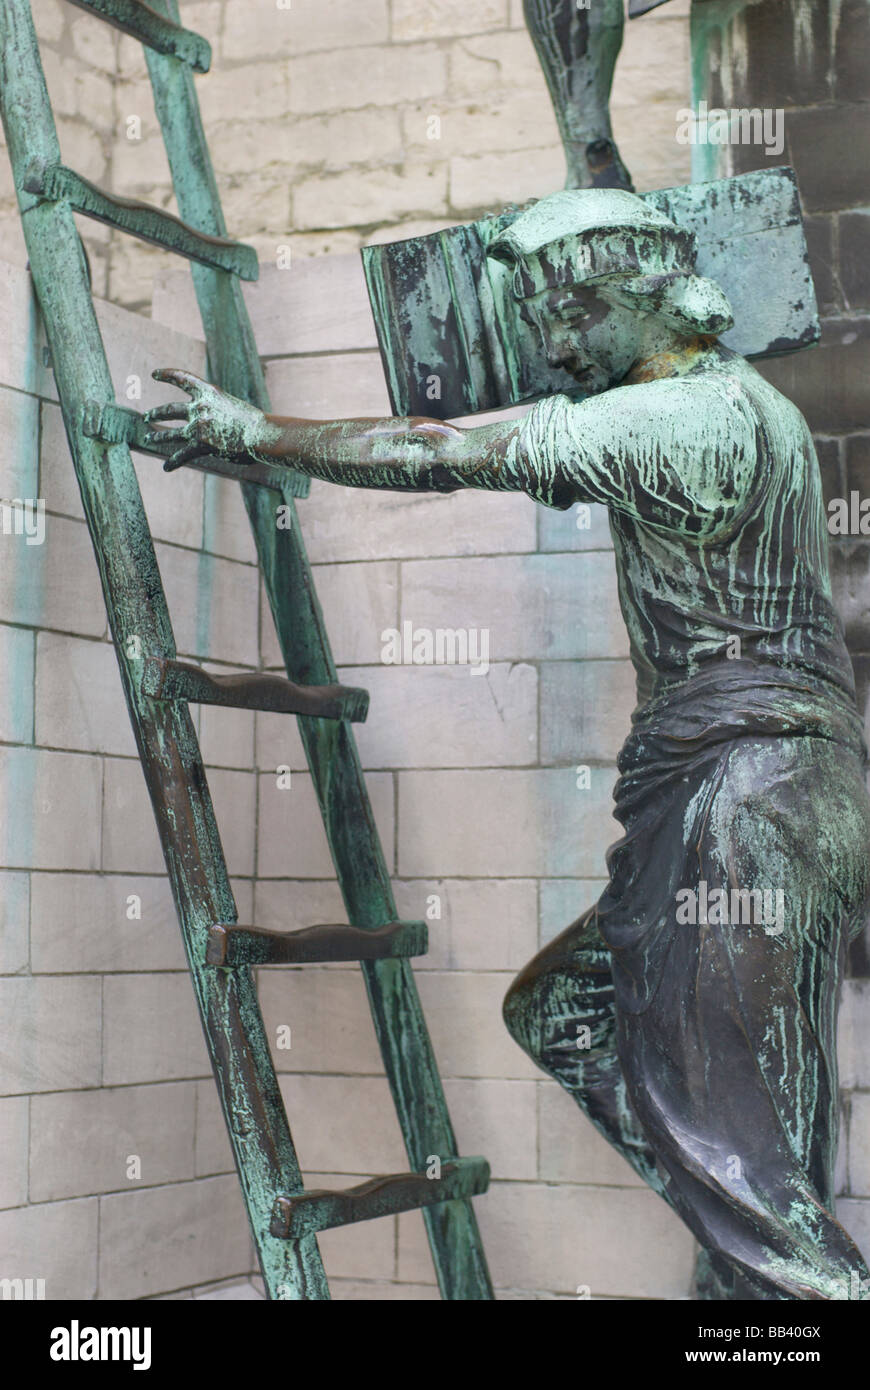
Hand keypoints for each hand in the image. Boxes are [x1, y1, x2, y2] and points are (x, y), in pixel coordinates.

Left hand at [144, 368, 267, 471]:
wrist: (261, 433)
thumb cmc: (256, 423)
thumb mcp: (234, 408)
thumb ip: (219, 414)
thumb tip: (212, 432)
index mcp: (210, 392)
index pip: (183, 379)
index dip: (167, 375)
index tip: (153, 374)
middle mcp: (199, 407)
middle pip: (171, 409)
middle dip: (157, 413)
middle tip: (147, 416)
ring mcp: (198, 426)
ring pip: (171, 432)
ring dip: (158, 435)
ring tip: (148, 438)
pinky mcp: (200, 445)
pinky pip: (182, 454)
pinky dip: (173, 461)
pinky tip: (166, 467)